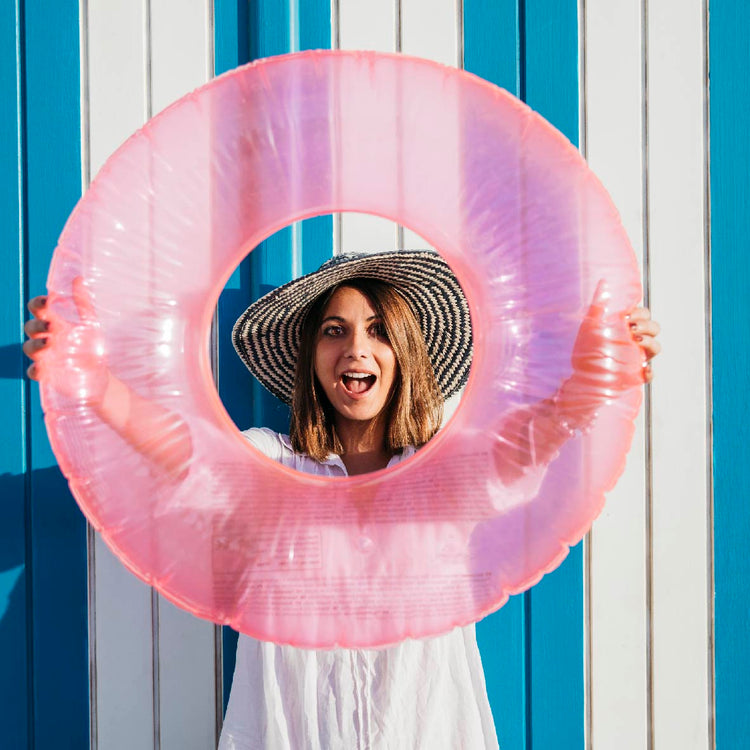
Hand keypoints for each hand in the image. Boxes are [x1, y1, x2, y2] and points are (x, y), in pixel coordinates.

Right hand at [23, 278, 110, 404]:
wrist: (102, 374)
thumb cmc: (92, 346)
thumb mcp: (91, 324)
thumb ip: (84, 304)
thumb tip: (78, 279)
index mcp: (55, 323)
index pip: (39, 310)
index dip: (38, 304)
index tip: (46, 302)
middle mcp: (46, 338)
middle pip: (31, 327)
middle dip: (36, 325)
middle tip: (50, 325)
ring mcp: (45, 356)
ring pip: (29, 348)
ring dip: (35, 344)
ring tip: (48, 343)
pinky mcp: (48, 375)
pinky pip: (35, 372)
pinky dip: (35, 370)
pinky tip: (41, 368)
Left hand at [557, 281, 651, 426]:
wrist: (579, 374)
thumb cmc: (586, 348)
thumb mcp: (590, 326)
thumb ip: (598, 305)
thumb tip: (603, 282)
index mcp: (629, 327)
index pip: (644, 315)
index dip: (640, 313)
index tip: (626, 315)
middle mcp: (637, 341)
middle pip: (654, 328)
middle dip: (647, 326)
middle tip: (631, 327)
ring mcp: (639, 357)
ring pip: (656, 347)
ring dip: (651, 343)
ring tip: (636, 341)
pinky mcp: (637, 374)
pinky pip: (650, 373)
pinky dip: (649, 371)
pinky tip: (643, 369)